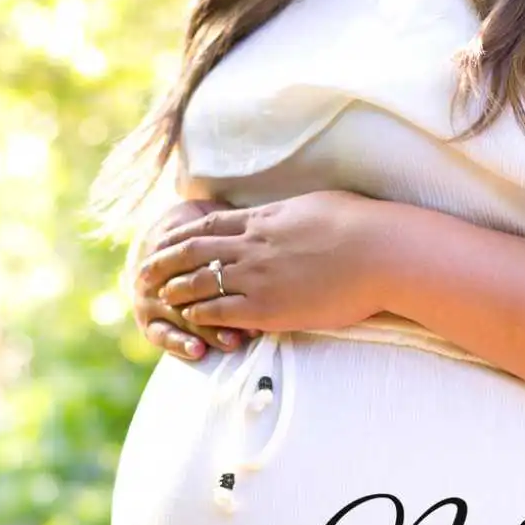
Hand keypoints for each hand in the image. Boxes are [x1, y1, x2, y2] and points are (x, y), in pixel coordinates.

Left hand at [136, 190, 386, 332]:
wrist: (381, 253)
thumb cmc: (362, 226)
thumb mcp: (319, 205)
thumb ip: (293, 214)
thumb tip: (289, 213)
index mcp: (263, 219)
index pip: (208, 226)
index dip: (180, 235)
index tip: (164, 241)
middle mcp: (252, 246)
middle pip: (192, 251)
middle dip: (163, 262)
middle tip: (143, 272)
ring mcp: (257, 277)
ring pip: (199, 282)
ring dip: (176, 290)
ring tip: (160, 297)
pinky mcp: (268, 307)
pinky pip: (220, 311)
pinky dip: (200, 314)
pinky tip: (190, 319)